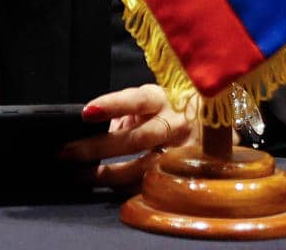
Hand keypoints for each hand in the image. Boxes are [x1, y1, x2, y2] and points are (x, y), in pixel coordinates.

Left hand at [60, 84, 192, 189]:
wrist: (218, 125)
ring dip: (107, 174)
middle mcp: (176, 124)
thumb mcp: (151, 100)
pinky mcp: (187, 173)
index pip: (137, 100)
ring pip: (143, 167)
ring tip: (80, 174)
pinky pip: (153, 185)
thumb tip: (100, 128)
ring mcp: (184, 151)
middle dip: (98, 148)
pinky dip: (127, 187)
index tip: (86, 112)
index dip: (112, 105)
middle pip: (137, 139)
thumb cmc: (173, 108)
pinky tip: (107, 185)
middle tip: (67, 153)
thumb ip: (126, 113)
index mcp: (164, 99)